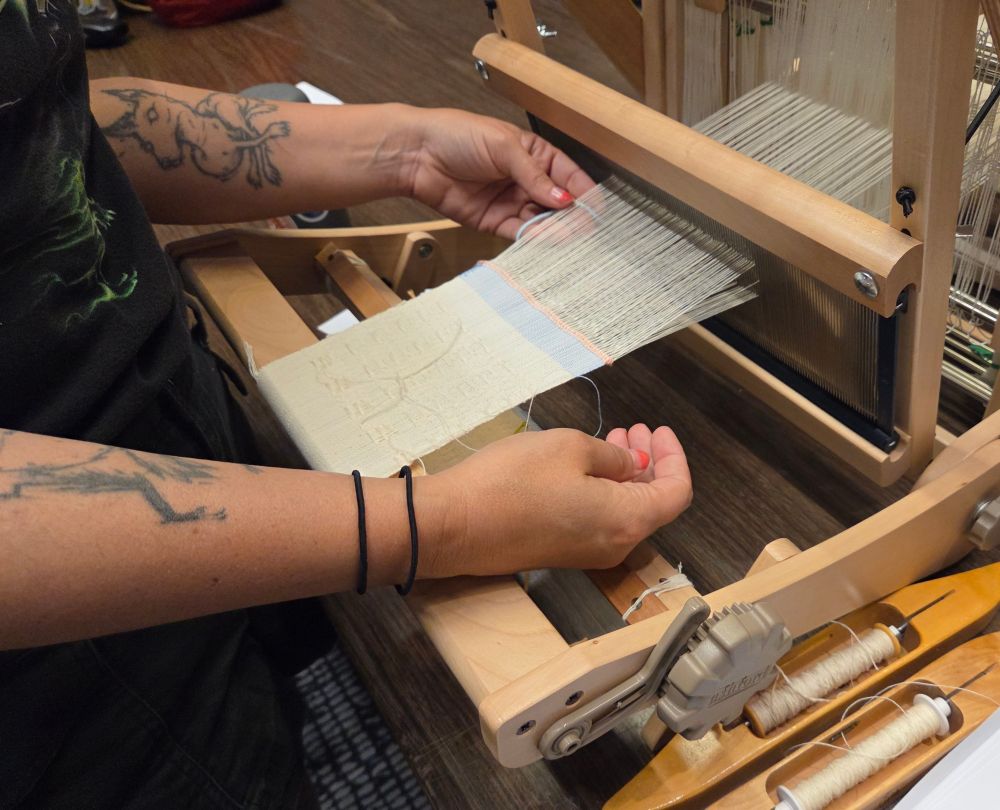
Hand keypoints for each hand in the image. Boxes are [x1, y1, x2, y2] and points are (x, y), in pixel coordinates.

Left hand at [405, 108, 595, 239]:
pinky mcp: (495, 222)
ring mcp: (512, 202)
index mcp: (535, 155)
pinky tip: (545, 242)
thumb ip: (535, 175)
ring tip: (568, 238)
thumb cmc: (458, 135)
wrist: (417, 154)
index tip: (598, 209)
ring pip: (542, 222)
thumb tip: (564, 200)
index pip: (569, 176)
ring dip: (555, 231)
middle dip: (573, 217)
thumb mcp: (504, 146)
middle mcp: (527, 180)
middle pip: (559, 204)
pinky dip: (533, 240)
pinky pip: (520, 234)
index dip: (585, 193)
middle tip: (586, 229)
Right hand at [419, 426, 690, 577]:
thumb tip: (630, 465)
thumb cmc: (513, 481)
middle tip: (635, 429)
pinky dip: (604, 490)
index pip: (676, 493)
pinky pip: (599, 520)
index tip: (658, 430)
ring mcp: (588, 553)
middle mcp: (615, 545)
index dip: (674, 458)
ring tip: (612, 440)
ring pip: (624, 512)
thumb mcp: (570, 448)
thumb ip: (611, 457)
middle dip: (649, 463)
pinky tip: (586, 465)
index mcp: (627, 521)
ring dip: (624, 475)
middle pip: (652, 504)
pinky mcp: (562, 552)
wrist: (456, 525)